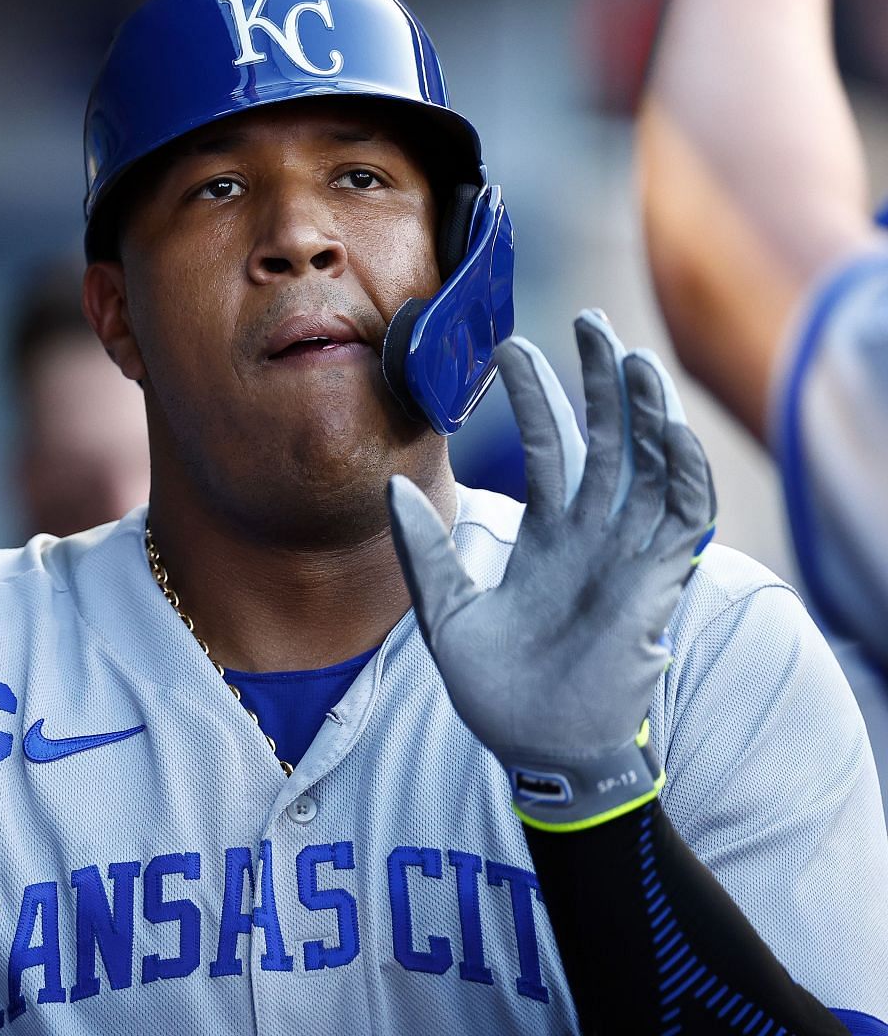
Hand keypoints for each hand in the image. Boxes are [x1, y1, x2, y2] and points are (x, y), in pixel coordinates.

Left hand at [387, 313, 716, 829]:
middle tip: (589, 321)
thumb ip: (423, 552)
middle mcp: (593, 535)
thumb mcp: (445, 613)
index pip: (550, 447)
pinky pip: (682, 516)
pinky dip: (681, 471)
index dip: (535, 396)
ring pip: (649, 465)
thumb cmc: (496, 692)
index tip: (511, 345)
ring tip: (628, 356)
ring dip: (645, 411)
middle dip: (601, 381)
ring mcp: (629, 555)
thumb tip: (390, 488)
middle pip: (607, 438)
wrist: (536, 751)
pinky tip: (666, 428)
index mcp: (547, 536)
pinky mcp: (656, 583)